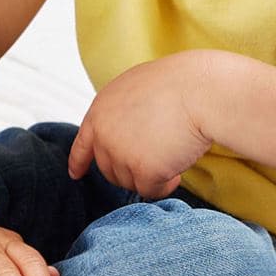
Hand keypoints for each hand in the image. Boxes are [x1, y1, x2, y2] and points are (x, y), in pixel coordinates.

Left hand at [67, 52, 212, 198]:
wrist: (200, 90)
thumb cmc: (179, 84)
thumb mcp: (136, 89)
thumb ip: (122, 112)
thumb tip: (125, 135)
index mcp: (101, 109)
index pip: (83, 143)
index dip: (79, 161)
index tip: (76, 173)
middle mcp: (104, 133)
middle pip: (109, 169)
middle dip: (131, 168)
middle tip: (158, 155)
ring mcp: (120, 152)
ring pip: (130, 181)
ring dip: (151, 174)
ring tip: (172, 153)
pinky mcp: (142, 169)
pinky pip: (150, 190)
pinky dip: (165, 185)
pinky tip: (177, 171)